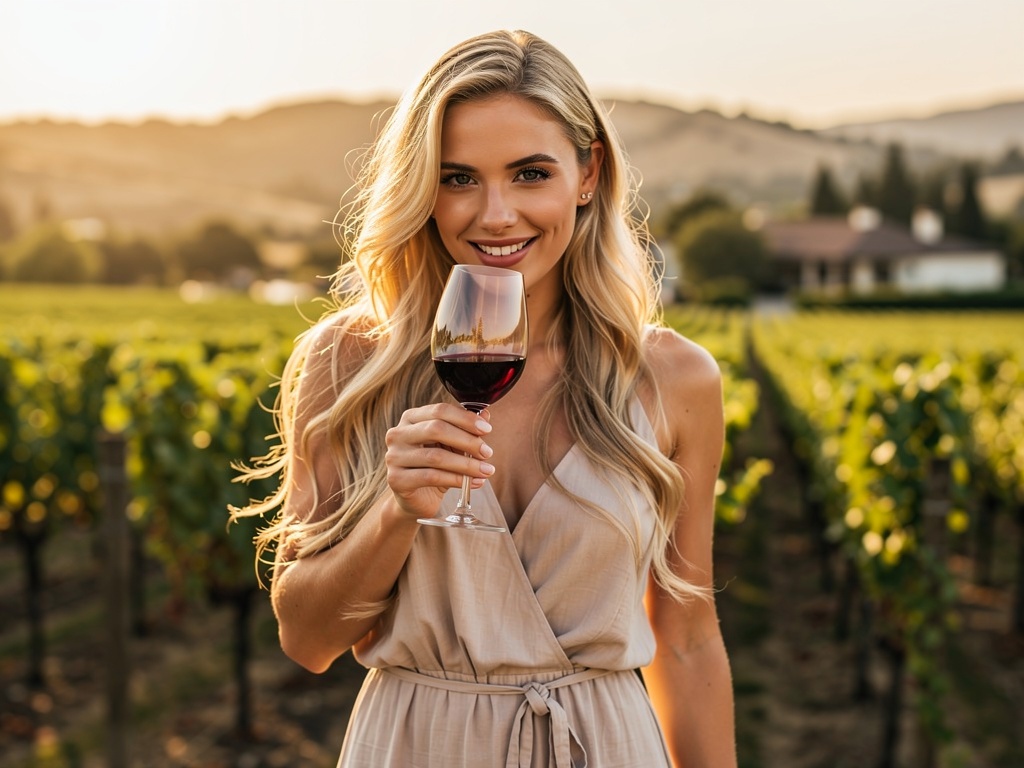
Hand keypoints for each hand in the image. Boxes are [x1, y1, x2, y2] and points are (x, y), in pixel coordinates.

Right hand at [384, 404, 494, 519]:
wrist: (416, 499)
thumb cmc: (434, 466)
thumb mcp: (451, 445)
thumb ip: (465, 429)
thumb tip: (486, 415)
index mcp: (411, 418)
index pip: (439, 410)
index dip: (465, 418)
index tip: (487, 429)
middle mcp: (398, 434)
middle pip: (436, 429)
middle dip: (467, 441)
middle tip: (487, 452)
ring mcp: (394, 456)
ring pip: (436, 456)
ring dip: (466, 464)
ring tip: (486, 470)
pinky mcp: (396, 479)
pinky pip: (432, 477)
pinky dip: (457, 480)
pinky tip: (475, 482)